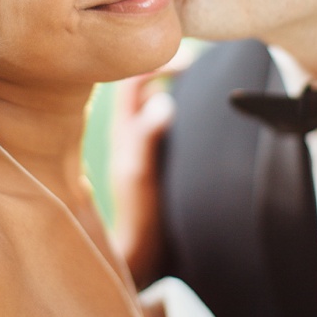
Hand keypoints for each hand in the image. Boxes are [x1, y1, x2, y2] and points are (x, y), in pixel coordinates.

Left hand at [110, 48, 191, 288]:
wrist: (141, 256)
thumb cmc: (138, 217)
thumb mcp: (141, 175)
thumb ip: (147, 137)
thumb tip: (163, 101)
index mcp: (121, 130)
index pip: (131, 80)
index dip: (154, 62)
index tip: (188, 59)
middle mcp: (127, 133)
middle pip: (139, 84)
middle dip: (162, 66)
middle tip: (194, 62)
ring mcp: (139, 145)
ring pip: (149, 101)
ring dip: (168, 84)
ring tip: (195, 76)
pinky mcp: (152, 158)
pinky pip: (158, 121)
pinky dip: (174, 106)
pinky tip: (193, 111)